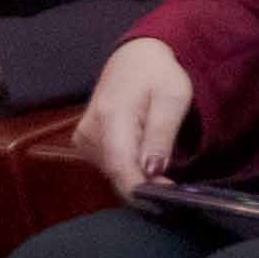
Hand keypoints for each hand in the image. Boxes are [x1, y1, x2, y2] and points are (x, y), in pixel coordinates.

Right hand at [74, 37, 195, 197]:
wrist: (136, 57)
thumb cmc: (160, 74)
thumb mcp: (173, 98)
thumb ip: (161, 136)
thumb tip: (152, 171)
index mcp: (111, 118)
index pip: (120, 168)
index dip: (143, 190)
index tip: (167, 201)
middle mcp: (89, 132)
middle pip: (117, 174)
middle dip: (146, 186)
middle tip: (175, 190)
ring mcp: (83, 139)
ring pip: (113, 173)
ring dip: (138, 178)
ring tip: (164, 172)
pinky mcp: (85, 142)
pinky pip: (110, 165)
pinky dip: (129, 169)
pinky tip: (147, 163)